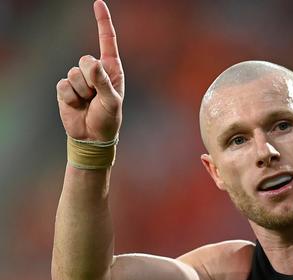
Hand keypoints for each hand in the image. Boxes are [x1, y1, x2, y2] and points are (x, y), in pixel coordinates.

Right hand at [56, 0, 123, 141]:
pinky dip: (71, 98)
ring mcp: (79, 79)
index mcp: (111, 70)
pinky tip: (77, 106)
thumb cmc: (108, 119)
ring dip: (81, 91)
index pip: (107, 42)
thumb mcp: (112, 102)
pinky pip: (63, 86)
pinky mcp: (65, 89)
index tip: (99, 3)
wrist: (92, 137)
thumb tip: (92, 63)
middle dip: (90, 79)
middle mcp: (95, 71)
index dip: (103, 22)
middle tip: (96, 96)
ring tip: (88, 103)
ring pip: (73, 73)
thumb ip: (103, 82)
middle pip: (85, 59)